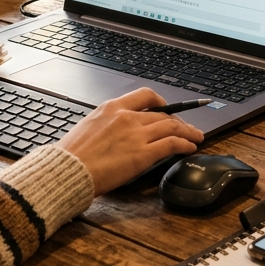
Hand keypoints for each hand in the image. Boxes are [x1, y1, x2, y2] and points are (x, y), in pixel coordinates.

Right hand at [57, 88, 203, 194]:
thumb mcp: (89, 127)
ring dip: (188, 131)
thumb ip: (108, 124)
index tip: (167, 107)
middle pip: (163, 113)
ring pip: (172, 126)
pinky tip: (189, 147)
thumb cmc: (73, 155)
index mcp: (111, 108)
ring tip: (196, 137)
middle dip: (179, 120)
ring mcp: (136, 135)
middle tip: (186, 127)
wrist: (68, 170)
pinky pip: (172, 144)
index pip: (144, 95)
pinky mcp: (143, 154)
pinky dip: (185, 144)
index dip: (161, 101)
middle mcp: (127, 117)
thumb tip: (119, 131)